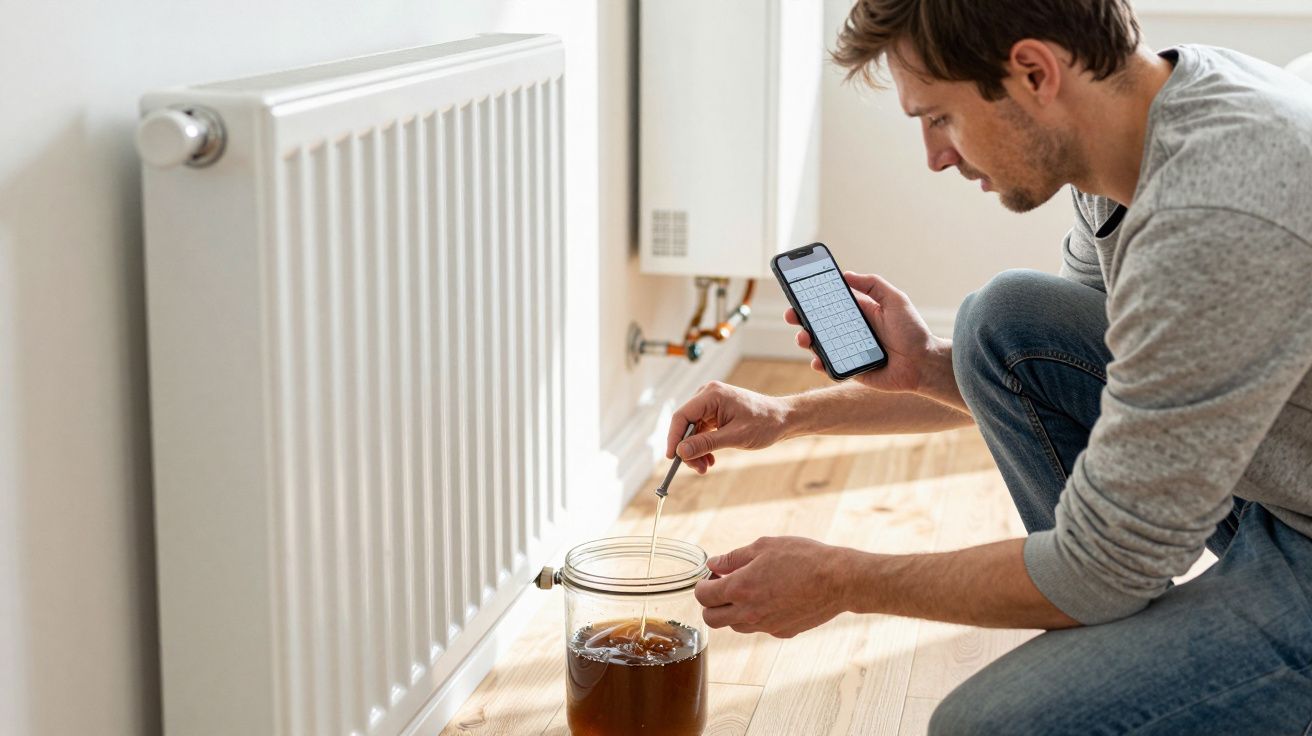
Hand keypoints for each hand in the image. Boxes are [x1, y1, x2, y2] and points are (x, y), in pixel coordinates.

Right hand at [666, 382, 791, 473]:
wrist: (782, 419)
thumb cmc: (764, 423)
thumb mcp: (734, 437)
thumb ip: (706, 443)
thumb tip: (681, 451)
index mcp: (711, 395)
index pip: (681, 416)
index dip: (674, 438)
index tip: (672, 458)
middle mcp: (708, 395)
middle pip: (685, 425)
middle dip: (688, 449)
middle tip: (697, 469)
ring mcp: (711, 403)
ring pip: (692, 431)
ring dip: (696, 450)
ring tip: (705, 467)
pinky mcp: (715, 412)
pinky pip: (701, 431)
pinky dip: (703, 446)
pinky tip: (710, 459)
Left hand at [694, 537, 850, 638]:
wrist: (838, 580)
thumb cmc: (803, 557)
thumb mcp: (765, 546)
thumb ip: (734, 558)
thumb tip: (713, 564)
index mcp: (740, 588)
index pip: (703, 596)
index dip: (702, 585)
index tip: (711, 577)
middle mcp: (749, 612)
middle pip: (711, 619)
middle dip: (711, 604)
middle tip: (723, 587)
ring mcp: (765, 626)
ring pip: (734, 626)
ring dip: (732, 611)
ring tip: (749, 592)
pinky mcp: (782, 633)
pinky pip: (759, 628)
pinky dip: (757, 617)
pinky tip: (772, 599)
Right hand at [786, 271, 940, 393]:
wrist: (924, 364)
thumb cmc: (913, 331)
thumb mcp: (895, 300)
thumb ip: (872, 284)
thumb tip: (845, 274)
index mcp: (859, 313)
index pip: (830, 303)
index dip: (813, 298)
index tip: (798, 292)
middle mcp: (850, 331)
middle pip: (818, 324)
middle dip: (801, 318)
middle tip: (791, 315)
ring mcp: (848, 351)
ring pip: (819, 345)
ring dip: (806, 340)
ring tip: (804, 338)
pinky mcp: (850, 370)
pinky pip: (830, 367)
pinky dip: (820, 364)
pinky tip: (817, 361)